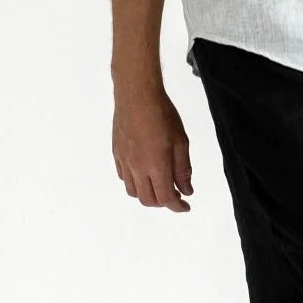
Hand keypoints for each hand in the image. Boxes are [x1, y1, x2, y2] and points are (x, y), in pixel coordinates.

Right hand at [112, 81, 193, 212]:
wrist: (137, 95)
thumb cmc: (162, 114)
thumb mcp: (181, 141)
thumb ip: (183, 169)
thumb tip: (186, 190)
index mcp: (156, 166)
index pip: (166, 198)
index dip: (177, 206)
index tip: (185, 206)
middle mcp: (137, 168)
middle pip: (148, 200)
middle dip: (163, 203)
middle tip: (175, 196)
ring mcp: (124, 162)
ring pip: (133, 192)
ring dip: (148, 194)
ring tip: (159, 184)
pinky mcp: (116, 154)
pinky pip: (123, 178)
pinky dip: (135, 183)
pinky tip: (144, 173)